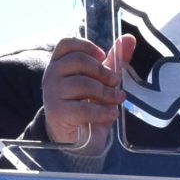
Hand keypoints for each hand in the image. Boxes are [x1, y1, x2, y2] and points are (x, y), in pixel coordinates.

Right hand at [39, 33, 136, 153]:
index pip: (66, 44)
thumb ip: (113, 60)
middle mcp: (51, 76)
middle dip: (102, 71)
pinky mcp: (57, 113)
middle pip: (78, 60)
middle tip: (116, 82)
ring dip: (106, 92)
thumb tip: (129, 39)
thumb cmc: (87, 106)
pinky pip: (84, 107)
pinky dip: (103, 111)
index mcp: (59, 64)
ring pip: (83, 83)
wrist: (76, 141)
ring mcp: (52, 94)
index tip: (102, 57)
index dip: (86, 46)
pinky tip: (112, 114)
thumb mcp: (101, 82)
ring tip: (118, 100)